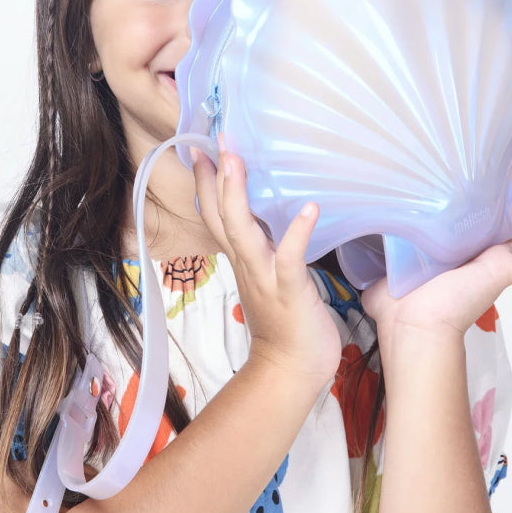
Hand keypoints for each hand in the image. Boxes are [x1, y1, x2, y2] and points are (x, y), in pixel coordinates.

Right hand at [190, 141, 341, 386]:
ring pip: (242, 232)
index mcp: (243, 259)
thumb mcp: (269, 277)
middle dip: (215, 179)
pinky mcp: (290, 290)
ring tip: (236, 161)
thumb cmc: (286, 322)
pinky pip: (290, 257)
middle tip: (214, 142)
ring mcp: (265, 277)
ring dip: (237, 195)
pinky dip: (297, 232)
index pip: (215, 216)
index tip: (202, 150)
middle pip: (221, 217)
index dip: (206, 184)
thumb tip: (270, 217)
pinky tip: (310, 208)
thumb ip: (264, 248)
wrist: (291, 370)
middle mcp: (247, 264)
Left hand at [361, 164, 511, 339]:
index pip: (482, 216)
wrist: (409, 325)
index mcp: (458, 249)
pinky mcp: (504, 273)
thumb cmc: (396, 304)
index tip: (483, 163)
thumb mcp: (387, 257)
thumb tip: (361, 216)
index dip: (489, 191)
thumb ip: (380, 238)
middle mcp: (481, 254)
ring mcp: (497, 263)